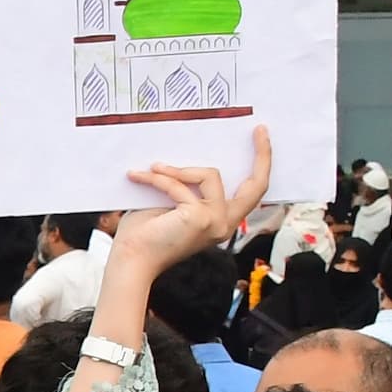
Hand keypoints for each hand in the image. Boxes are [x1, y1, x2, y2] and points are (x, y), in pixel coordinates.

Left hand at [106, 126, 273, 287]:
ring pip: (209, 175)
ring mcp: (216, 222)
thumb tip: (191, 155)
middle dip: (262, 155)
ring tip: (151, 170)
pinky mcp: (200, 218)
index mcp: (221, 221)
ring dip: (177, 171)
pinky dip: (158, 179)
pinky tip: (137, 177)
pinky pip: (180, 185)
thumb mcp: (172, 203)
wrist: (130, 260)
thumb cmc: (144, 234)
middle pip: (256, 186)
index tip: (261, 136)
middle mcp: (225, 224)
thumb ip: (188, 186)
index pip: (251, 193)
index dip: (261, 164)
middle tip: (258, 130)